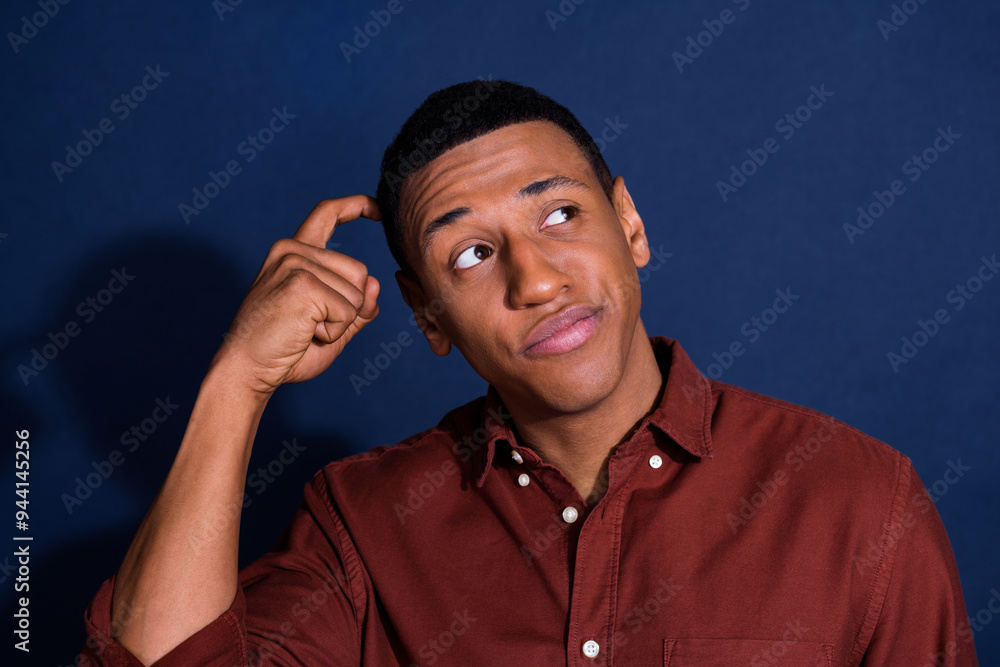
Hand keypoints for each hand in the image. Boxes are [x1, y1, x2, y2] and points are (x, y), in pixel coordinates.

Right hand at [215, 195, 381, 394]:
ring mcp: (295, 264)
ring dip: (340, 322)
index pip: (327, 214)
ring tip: (304, 329)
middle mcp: (292, 250)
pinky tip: (304, 333)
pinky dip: (334, 332)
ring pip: (358, 293)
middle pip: (360, 272)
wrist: (246, 370)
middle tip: (309, 325)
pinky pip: (348, 311)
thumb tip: (375, 283)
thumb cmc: (285, 350)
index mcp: (293, 252)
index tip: (377, 208)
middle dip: (349, 308)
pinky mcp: (302, 284)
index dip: (357, 206)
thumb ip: (357, 306)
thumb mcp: (331, 325)